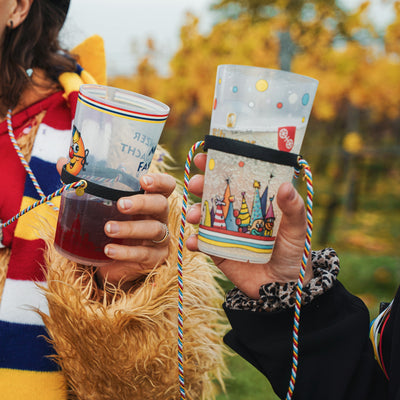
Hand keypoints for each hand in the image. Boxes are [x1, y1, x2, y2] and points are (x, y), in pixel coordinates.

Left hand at [56, 159, 175, 289]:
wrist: (110, 262)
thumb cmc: (110, 225)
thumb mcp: (100, 205)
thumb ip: (86, 185)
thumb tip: (63, 162)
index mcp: (149, 199)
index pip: (165, 186)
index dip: (159, 181)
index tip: (143, 180)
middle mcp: (159, 217)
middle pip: (161, 205)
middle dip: (142, 203)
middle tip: (121, 204)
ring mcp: (160, 239)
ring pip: (153, 230)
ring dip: (130, 228)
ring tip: (108, 229)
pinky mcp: (155, 258)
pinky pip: (144, 254)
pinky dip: (125, 253)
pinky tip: (109, 251)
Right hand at [186, 153, 312, 298]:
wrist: (283, 288)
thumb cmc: (295, 253)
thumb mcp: (298, 229)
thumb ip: (293, 209)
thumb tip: (285, 186)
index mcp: (255, 202)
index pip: (237, 177)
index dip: (221, 164)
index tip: (208, 154)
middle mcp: (237, 213)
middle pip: (214, 193)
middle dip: (200, 184)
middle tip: (196, 183)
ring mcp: (225, 231)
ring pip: (202, 215)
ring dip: (192, 211)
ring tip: (192, 215)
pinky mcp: (218, 251)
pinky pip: (201, 243)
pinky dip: (194, 241)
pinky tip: (194, 243)